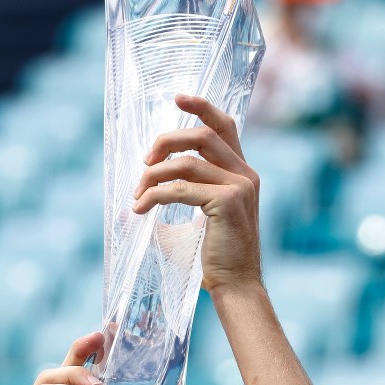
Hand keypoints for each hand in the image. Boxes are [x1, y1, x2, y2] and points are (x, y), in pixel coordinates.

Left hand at [132, 95, 261, 295]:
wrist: (236, 285)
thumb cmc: (218, 256)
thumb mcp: (206, 213)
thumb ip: (192, 188)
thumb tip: (152, 176)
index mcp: (243, 173)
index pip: (225, 126)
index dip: (201, 107)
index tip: (177, 99)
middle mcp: (245, 175)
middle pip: (201, 136)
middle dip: (166, 142)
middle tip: (144, 163)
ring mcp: (239, 187)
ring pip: (187, 162)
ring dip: (154, 175)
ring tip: (138, 193)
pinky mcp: (228, 202)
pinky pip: (181, 188)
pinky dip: (156, 195)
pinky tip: (142, 207)